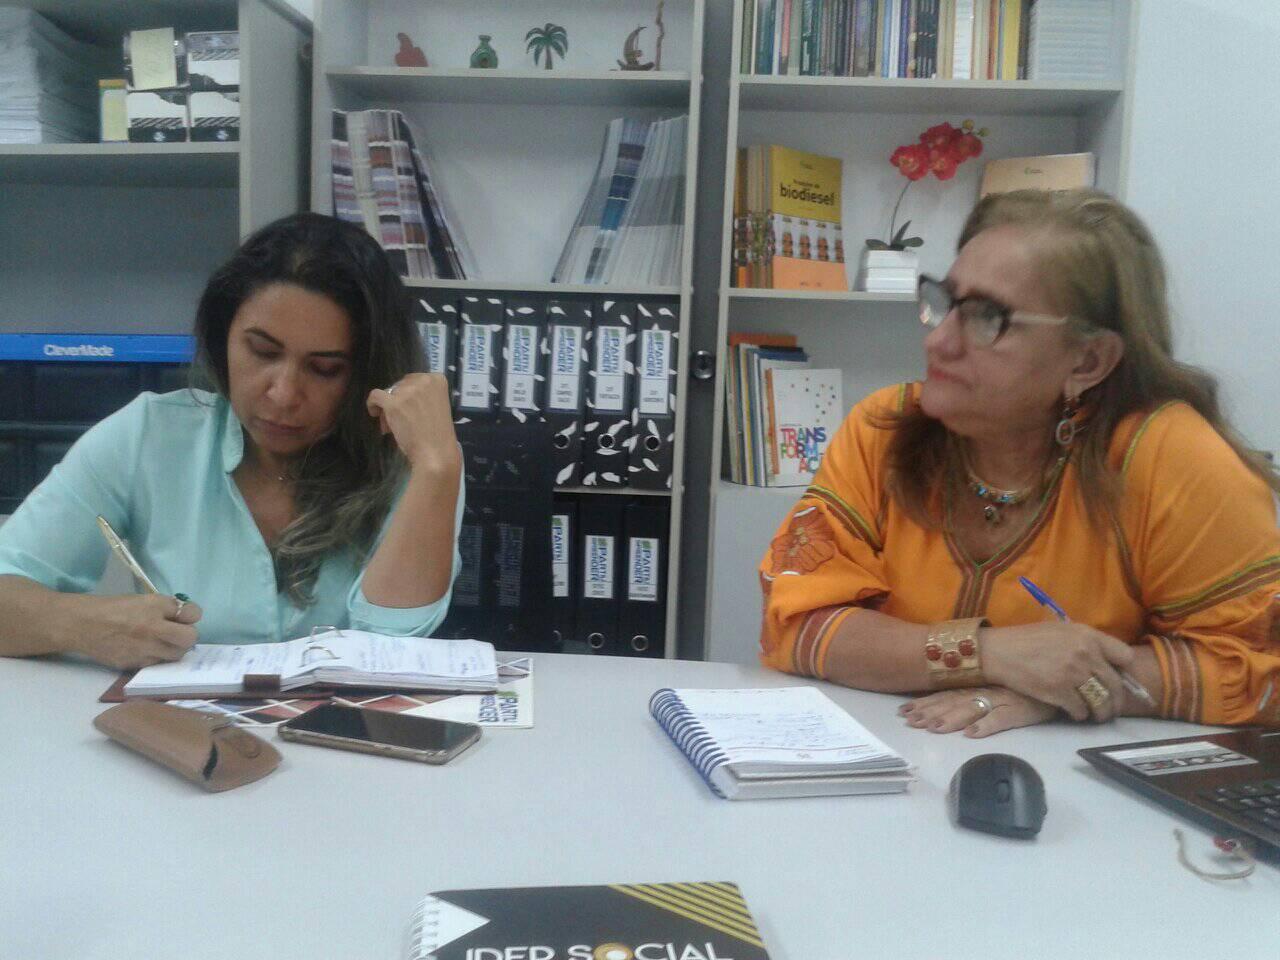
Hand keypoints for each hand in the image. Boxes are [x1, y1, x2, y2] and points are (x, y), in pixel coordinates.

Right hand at [67, 594, 201, 669]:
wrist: (82, 624)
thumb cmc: (114, 608)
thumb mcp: (143, 600)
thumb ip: (166, 608)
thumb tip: (187, 617)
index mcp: (155, 606)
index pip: (193, 613)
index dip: (191, 615)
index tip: (184, 616)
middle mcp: (152, 627)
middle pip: (190, 638)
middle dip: (188, 635)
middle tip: (178, 633)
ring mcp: (143, 648)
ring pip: (176, 655)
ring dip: (175, 649)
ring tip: (163, 643)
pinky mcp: (134, 664)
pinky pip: (157, 663)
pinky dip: (157, 657)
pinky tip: (147, 650)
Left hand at [366, 373, 460, 473]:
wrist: (436, 452)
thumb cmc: (439, 434)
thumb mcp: (437, 406)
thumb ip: (422, 397)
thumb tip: (397, 398)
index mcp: (437, 380)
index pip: (414, 380)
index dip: (409, 394)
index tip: (410, 408)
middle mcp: (423, 381)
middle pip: (401, 385)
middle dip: (399, 399)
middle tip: (402, 418)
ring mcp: (407, 392)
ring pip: (389, 392)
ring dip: (389, 406)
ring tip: (394, 425)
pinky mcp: (393, 404)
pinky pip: (375, 396)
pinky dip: (372, 404)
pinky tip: (375, 413)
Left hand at [899, 686, 1057, 737]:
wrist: (1062, 678)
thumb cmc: (1029, 682)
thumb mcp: (998, 683)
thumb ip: (977, 690)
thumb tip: (953, 704)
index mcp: (979, 684)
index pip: (946, 694)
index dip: (925, 703)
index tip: (903, 711)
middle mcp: (987, 690)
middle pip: (952, 702)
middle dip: (929, 713)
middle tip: (910, 722)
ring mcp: (1003, 699)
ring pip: (972, 709)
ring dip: (951, 719)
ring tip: (933, 729)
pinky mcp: (1022, 710)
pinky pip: (1002, 719)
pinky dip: (987, 726)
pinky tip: (972, 734)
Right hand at [981, 621, 1134, 721]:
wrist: (998, 651)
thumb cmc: (1028, 640)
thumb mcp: (1061, 631)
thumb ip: (1086, 643)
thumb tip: (1108, 664)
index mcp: (1087, 635)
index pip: (1124, 656)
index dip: (1124, 671)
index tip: (1118, 679)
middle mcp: (1085, 653)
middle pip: (1115, 685)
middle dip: (1115, 701)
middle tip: (1110, 708)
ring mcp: (1072, 673)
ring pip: (1101, 701)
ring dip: (1101, 712)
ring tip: (1096, 715)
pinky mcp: (1059, 692)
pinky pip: (1081, 710)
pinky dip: (1080, 715)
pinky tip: (1075, 713)